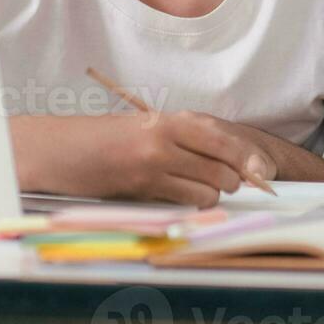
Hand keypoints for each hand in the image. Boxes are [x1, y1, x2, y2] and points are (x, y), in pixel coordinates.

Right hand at [10, 112, 277, 207]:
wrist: (56, 150)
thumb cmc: (103, 140)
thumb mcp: (147, 128)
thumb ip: (185, 139)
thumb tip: (230, 160)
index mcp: (170, 119)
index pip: (225, 139)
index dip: (251, 158)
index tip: (267, 172)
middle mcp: (165, 138)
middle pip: (225, 167)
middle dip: (233, 180)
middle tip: (228, 183)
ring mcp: (153, 164)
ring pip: (209, 189)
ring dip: (210, 195)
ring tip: (194, 188)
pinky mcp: (140, 188)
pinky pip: (184, 202)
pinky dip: (190, 204)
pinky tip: (177, 197)